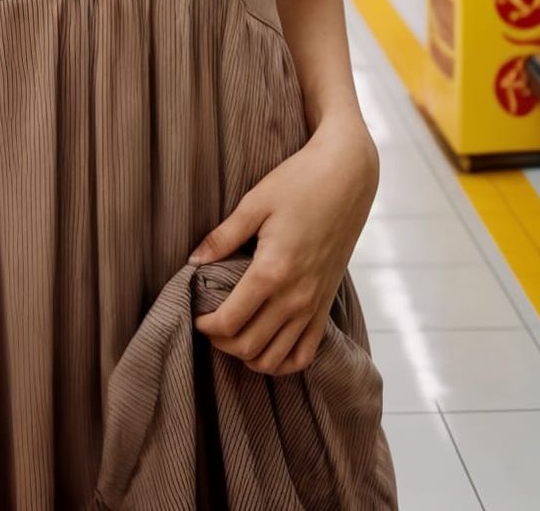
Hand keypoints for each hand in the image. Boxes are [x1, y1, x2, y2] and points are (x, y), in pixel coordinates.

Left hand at [190, 121, 378, 376]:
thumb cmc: (299, 183)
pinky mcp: (327, 305)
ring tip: (232, 336)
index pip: (230, 321)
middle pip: (249, 346)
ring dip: (248, 356)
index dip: (205, 326)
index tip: (195, 315)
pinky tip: (266, 347)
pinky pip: (305, 354)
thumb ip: (222, 237)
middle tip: (208, 326)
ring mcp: (314, 305)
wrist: (347, 178)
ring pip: (276, 358)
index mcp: (272, 271)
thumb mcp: (255, 203)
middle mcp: (295, 297)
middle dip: (221, 343)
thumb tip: (193, 262)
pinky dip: (283, 362)